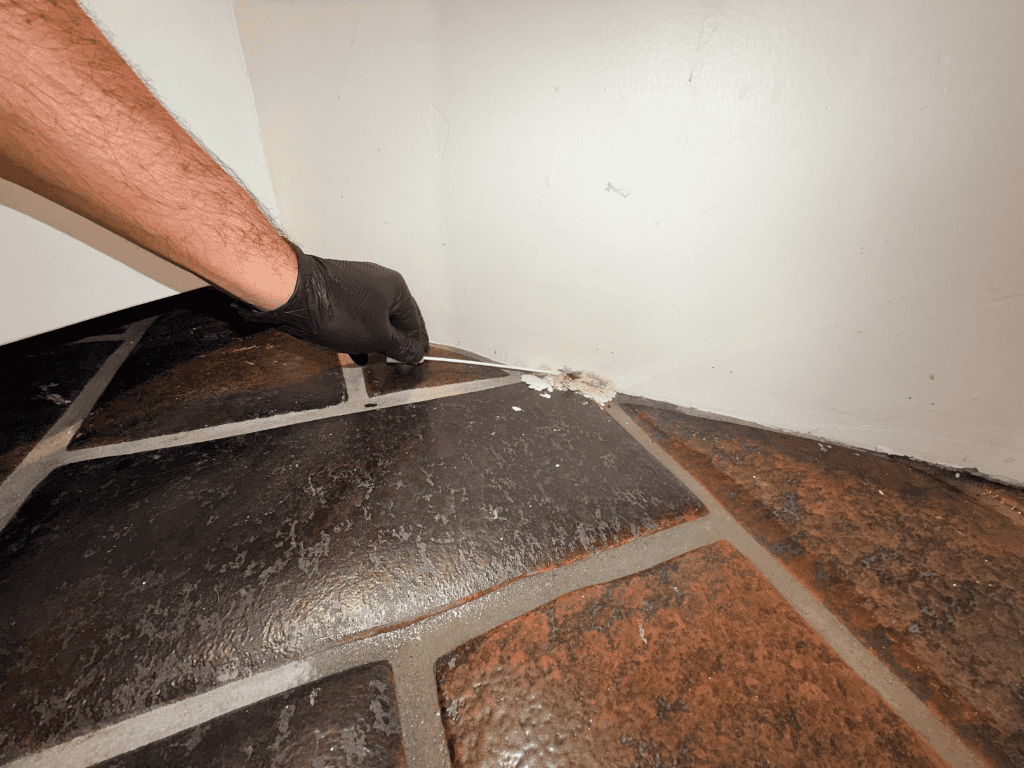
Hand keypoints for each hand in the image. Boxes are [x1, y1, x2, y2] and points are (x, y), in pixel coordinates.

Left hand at [237, 242, 428, 364]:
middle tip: (397, 365)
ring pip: (374, 319)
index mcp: (395, 288)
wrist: (293, 294)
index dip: (416, 348)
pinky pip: (356, 316)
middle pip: (396, 319)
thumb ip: (401, 347)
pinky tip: (355, 351)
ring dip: (378, 341)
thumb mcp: (378, 337)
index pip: (415, 323)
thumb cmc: (336, 311)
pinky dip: (360, 334)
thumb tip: (416, 353)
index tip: (412, 366)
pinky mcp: (336, 292)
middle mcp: (378, 282)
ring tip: (377, 360)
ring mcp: (355, 285)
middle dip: (397, 344)